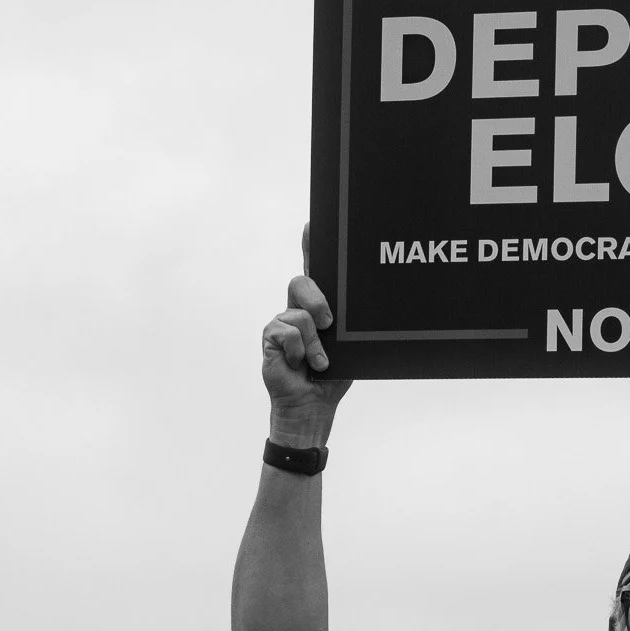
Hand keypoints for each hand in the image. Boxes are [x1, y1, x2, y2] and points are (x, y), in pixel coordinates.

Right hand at [262, 226, 352, 445]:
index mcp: (318, 308)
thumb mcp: (349, 345)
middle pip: (302, 281)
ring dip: (314, 342)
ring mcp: (282, 323)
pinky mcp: (270, 338)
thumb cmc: (332, 376)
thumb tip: (360, 308)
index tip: (312, 223)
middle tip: (329, 324)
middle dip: (318, 299)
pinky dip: (299, 351)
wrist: (313, 407)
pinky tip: (300, 365)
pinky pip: (286, 331)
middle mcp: (297, 310)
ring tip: (319, 362)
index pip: (314, 270)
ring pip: (298, 312)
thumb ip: (350, 324)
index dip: (311, 245)